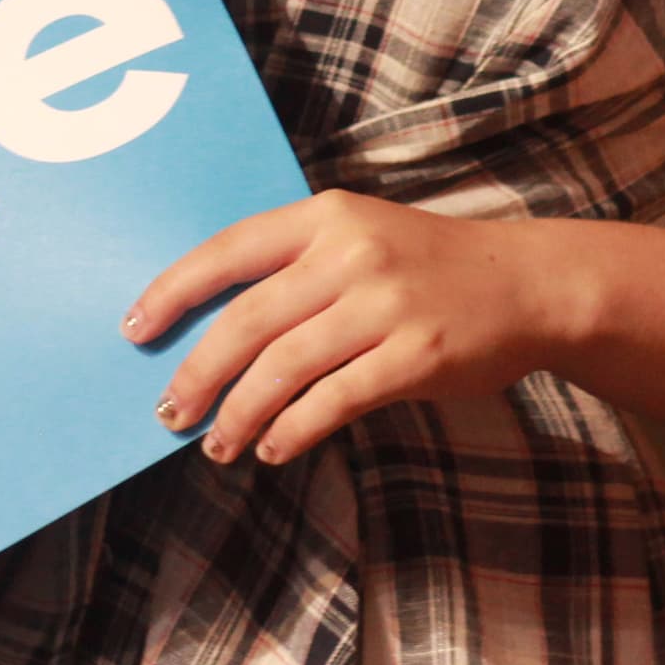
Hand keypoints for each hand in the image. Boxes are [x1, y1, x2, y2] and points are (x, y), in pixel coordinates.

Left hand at [127, 189, 568, 464]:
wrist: (528, 283)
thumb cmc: (431, 267)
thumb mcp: (363, 239)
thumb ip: (298, 271)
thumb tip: (214, 337)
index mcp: (329, 217)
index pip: (229, 250)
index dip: (174, 291)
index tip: (136, 329)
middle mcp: (352, 254)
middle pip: (247, 321)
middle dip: (198, 373)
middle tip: (171, 411)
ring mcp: (386, 305)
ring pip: (282, 368)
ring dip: (238, 414)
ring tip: (218, 444)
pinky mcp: (415, 355)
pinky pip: (333, 401)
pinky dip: (292, 430)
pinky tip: (273, 447)